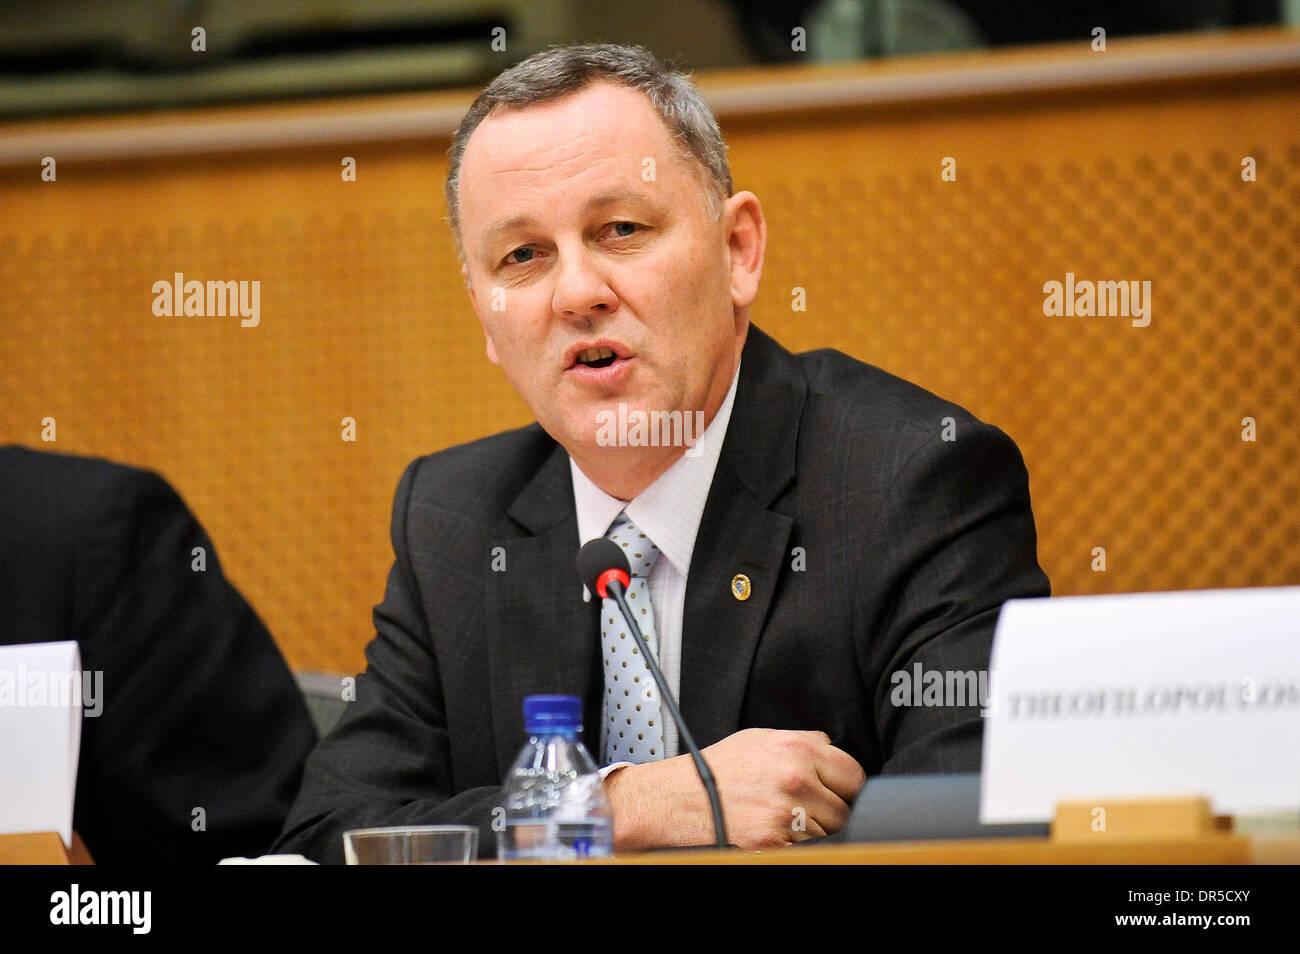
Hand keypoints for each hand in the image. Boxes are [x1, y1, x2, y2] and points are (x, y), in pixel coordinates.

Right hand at [604, 727, 865, 850]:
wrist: (678, 797)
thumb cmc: (717, 768)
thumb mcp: (761, 739)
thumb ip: (803, 742)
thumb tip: (833, 749)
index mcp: (799, 748)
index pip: (853, 775)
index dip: (846, 787)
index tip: (838, 794)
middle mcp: (796, 779)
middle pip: (844, 809)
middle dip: (830, 811)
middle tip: (807, 810)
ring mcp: (786, 812)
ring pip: (828, 833)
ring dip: (813, 831)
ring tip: (783, 819)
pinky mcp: (773, 841)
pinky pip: (805, 848)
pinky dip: (794, 844)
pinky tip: (773, 831)